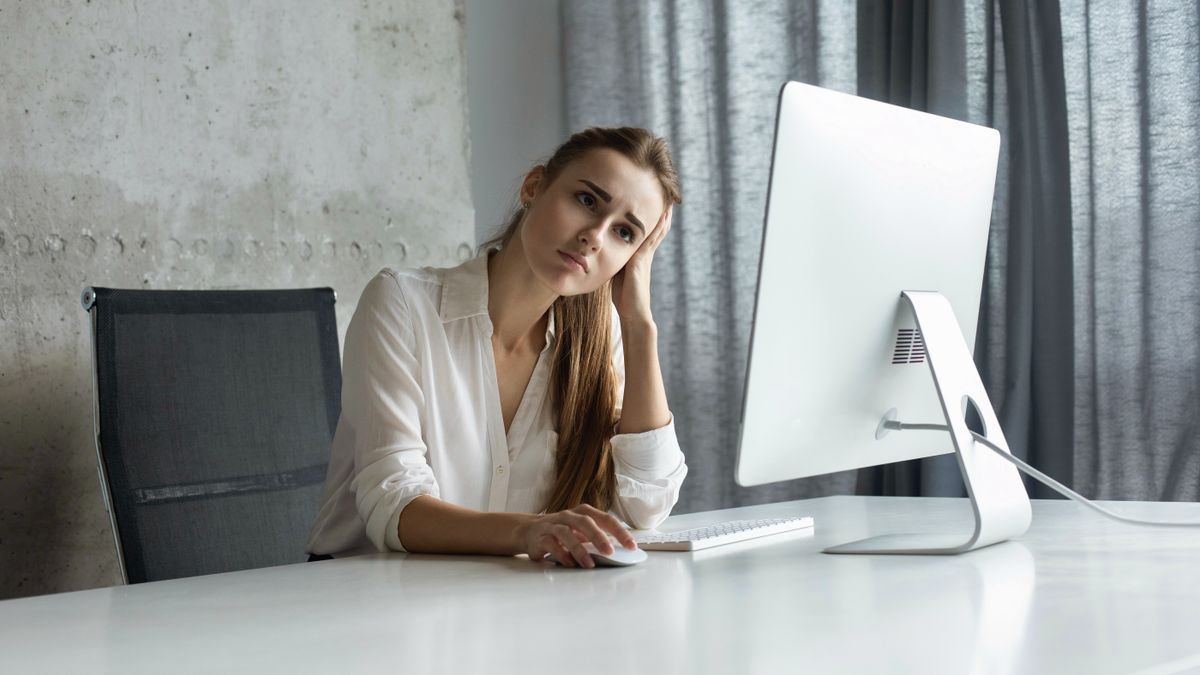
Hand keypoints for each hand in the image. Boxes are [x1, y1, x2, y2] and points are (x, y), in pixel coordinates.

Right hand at [519, 504, 637, 568]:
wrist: (529, 531)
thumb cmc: (563, 532)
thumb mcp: (581, 532)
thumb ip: (598, 539)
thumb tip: (622, 553)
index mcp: (583, 513)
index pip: (605, 519)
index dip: (619, 532)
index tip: (631, 546)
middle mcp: (568, 516)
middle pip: (585, 522)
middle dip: (599, 537)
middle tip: (610, 552)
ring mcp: (553, 525)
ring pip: (567, 533)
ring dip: (579, 549)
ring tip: (589, 564)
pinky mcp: (541, 538)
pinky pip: (551, 545)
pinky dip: (561, 555)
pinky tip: (570, 564)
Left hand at [611, 204, 672, 324]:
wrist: (634, 313)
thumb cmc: (625, 298)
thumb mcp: (618, 274)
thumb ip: (618, 263)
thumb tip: (608, 253)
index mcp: (640, 258)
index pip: (649, 235)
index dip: (653, 222)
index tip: (656, 207)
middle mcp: (645, 255)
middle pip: (657, 230)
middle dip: (662, 215)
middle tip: (668, 198)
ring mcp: (645, 257)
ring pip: (657, 232)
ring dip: (663, 217)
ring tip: (668, 201)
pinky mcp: (641, 261)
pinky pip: (651, 239)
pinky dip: (657, 227)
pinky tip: (661, 216)